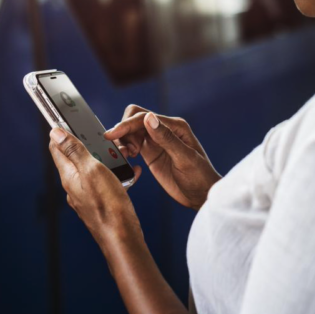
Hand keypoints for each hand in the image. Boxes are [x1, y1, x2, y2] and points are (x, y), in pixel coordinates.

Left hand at [48, 128, 142, 239]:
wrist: (123, 238)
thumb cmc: (108, 205)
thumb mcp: (92, 170)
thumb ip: (75, 151)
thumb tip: (56, 132)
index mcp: (69, 176)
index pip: (57, 147)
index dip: (62, 131)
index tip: (68, 119)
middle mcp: (74, 186)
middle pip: (77, 157)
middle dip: (90, 145)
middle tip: (104, 138)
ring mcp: (87, 195)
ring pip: (94, 169)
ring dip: (106, 159)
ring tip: (121, 156)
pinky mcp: (100, 202)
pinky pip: (106, 182)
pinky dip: (116, 175)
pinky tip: (129, 174)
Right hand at [105, 105, 220, 209]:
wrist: (202, 196)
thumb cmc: (200, 177)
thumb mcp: (185, 158)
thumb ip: (166, 138)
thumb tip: (149, 118)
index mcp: (175, 126)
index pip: (144, 117)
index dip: (126, 124)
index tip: (112, 135)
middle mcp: (164, 130)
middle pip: (134, 119)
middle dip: (124, 131)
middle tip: (126, 151)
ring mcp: (156, 141)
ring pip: (131, 131)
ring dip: (123, 141)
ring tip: (128, 156)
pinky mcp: (151, 153)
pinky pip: (132, 144)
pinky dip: (125, 149)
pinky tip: (129, 159)